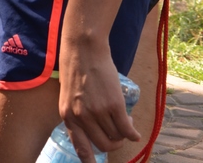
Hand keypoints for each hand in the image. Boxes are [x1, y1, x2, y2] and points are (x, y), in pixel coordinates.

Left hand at [58, 40, 138, 159]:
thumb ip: (77, 113)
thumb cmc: (75, 70)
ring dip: (123, 133)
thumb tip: (93, 131)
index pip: (80, 147)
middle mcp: (81, 117)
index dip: (89, 161)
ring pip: (117, 136)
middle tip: (117, 132)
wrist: (84, 49)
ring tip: (123, 120)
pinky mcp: (114, 105)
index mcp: (67, 116)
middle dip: (114, 143)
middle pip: (104, 145)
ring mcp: (98, 112)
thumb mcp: (68, 95)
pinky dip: (133, 134)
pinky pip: (127, 129)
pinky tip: (134, 131)